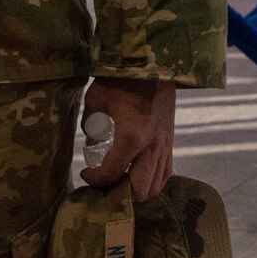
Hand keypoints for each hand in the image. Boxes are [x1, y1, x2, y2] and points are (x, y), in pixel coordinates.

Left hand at [80, 77, 175, 201]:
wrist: (154, 65)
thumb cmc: (122, 80)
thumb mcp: (96, 100)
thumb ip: (90, 124)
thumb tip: (89, 140)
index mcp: (131, 137)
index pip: (111, 173)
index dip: (95, 179)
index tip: (85, 174)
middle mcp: (151, 146)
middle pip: (139, 189)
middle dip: (120, 193)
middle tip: (106, 183)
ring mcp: (164, 146)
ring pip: (155, 185)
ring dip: (137, 189)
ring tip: (121, 181)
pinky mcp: (171, 142)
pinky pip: (166, 172)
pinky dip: (152, 180)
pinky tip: (139, 174)